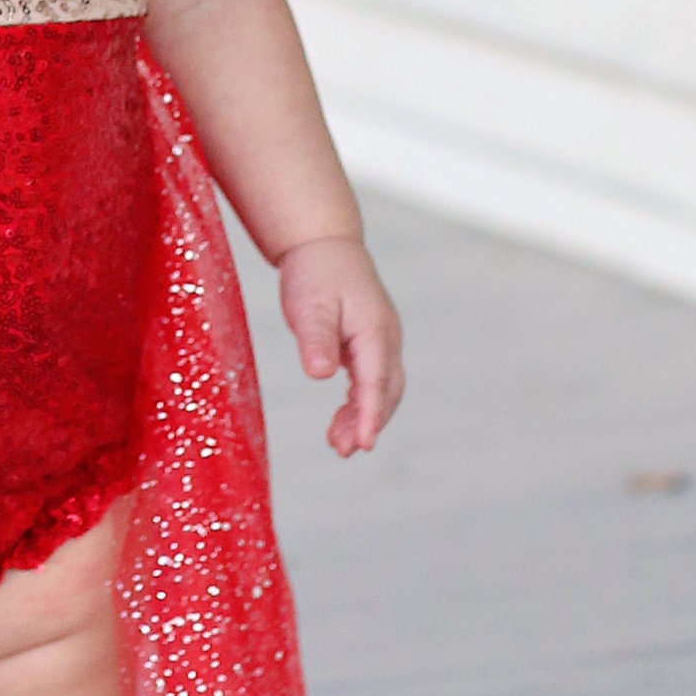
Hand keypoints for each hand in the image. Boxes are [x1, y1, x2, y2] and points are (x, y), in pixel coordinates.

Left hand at [277, 235, 403, 456]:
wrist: (324, 245)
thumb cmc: (316, 273)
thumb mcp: (309, 305)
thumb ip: (316, 339)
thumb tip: (321, 375)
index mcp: (374, 329)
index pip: (375, 381)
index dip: (370, 415)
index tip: (363, 443)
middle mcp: (386, 338)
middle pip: (386, 390)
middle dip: (369, 423)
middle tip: (344, 451)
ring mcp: (381, 341)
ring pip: (381, 389)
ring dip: (363, 417)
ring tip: (338, 445)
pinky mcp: (371, 344)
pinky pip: (372, 381)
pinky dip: (360, 404)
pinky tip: (343, 422)